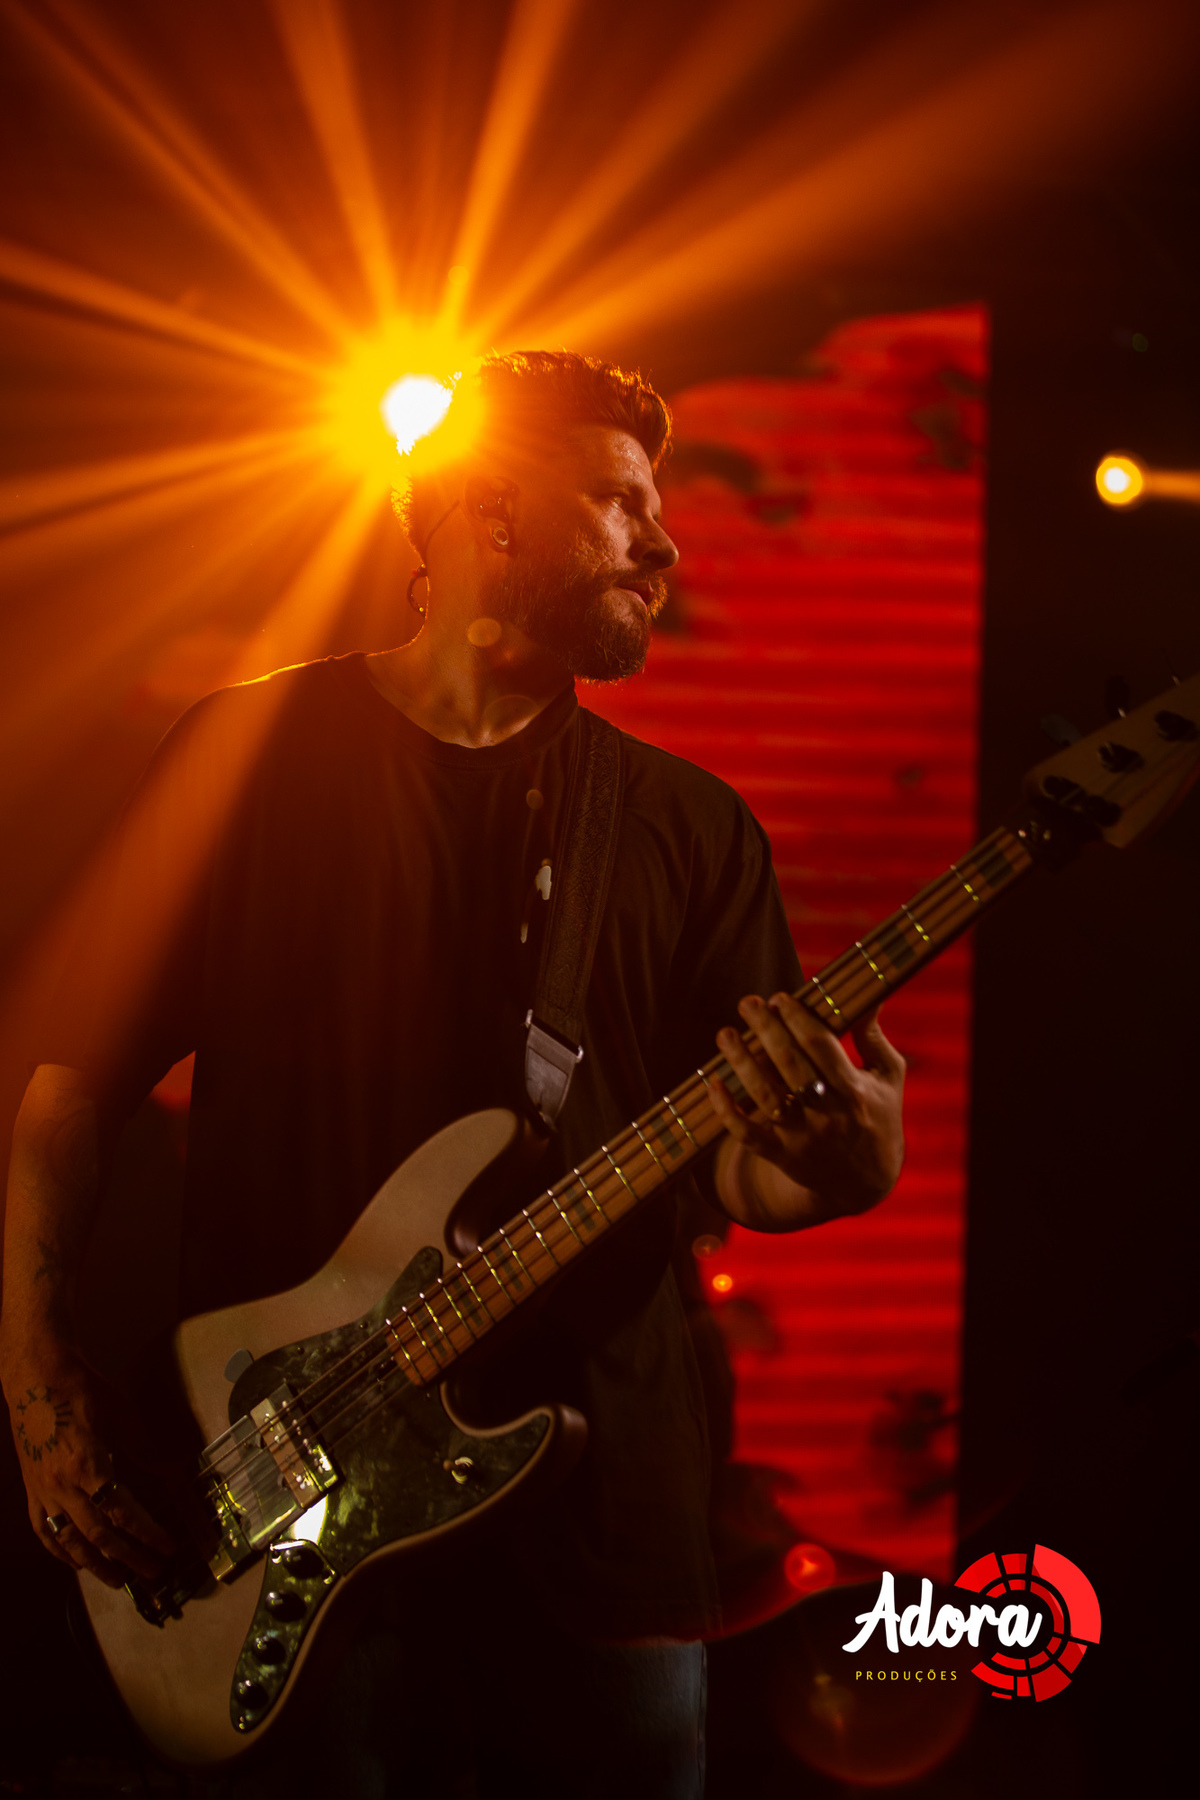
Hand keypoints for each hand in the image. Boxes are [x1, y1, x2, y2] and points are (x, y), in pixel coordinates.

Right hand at [2, 1339, 173, 1587]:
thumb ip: (145, 1449)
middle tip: (153, 1572)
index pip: (123, 1513)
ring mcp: (43, 1491)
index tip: (168, 1547)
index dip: (148, 1534)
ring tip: (118, 1580)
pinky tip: (75, 1562)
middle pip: (99, 1536)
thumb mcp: (122, 1415)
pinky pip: (44, 1530)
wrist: (37, 1376)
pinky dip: (60, 1551)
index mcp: (88, 1466)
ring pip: (69, 1541)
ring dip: (95, 1565)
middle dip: (129, 1557)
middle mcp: (63, 1486)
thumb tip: (175, 1471)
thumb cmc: (83, 1390)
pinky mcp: (31, 1490)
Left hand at [710, 993, 905, 1228]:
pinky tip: (713, 1084)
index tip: (780, 998)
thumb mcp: (887, 1077)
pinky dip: (727, 1111)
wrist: (865, 1183)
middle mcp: (828, 1114)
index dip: (798, 1019)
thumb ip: (872, 1037)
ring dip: (741, 1062)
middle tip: (747, 1003)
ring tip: (725, 1034)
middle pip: (790, 1065)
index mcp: (855, 1090)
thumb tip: (868, 997)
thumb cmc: (877, 1116)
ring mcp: (802, 1137)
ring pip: (764, 1095)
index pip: (821, 1046)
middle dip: (766, 1030)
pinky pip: (747, 1134)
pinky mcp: (781, 1156)